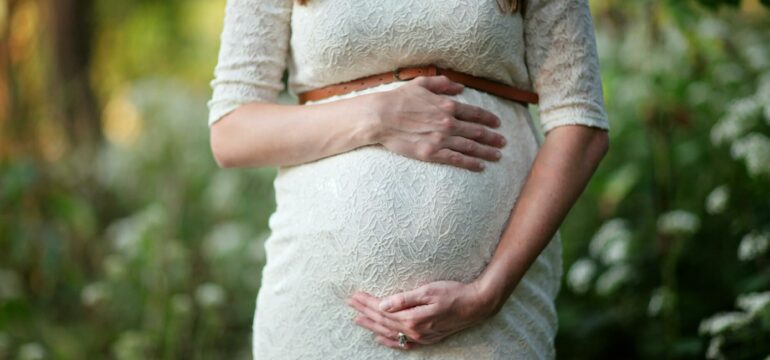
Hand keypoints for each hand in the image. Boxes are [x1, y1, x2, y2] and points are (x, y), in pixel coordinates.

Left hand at [345, 280, 496, 349]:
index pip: (382, 309)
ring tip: (357, 319)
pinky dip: (389, 340)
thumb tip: (382, 304)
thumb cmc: (453, 293)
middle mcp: (414, 330)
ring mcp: (420, 336)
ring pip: (389, 332)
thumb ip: (404, 299)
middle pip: (383, 321)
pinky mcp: (427, 338)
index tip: (354, 295)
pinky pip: (402, 342)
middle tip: (350, 304)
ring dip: (372, 325)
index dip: (367, 302)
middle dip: (365, 312)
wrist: (476, 305)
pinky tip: (379, 338)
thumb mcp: (428, 291)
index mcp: (412, 318)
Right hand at [368, 75, 507, 171]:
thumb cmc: (398, 99)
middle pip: (477, 132)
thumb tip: (460, 87)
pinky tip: (480, 166)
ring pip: (470, 147)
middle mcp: (448, 123)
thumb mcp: (421, 84)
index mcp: (447, 106)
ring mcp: (441, 139)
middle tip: (504, 142)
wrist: (381, 117)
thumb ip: (443, 83)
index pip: (474, 113)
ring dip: (487, 152)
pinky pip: (456, 159)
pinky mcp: (432, 153)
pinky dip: (471, 163)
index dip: (488, 119)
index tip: (498, 123)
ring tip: (498, 156)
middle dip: (493, 137)